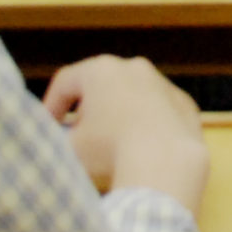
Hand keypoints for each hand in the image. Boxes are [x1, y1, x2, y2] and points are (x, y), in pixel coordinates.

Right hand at [43, 55, 208, 212]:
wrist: (166, 163)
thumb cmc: (110, 152)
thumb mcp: (68, 148)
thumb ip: (54, 140)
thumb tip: (52, 140)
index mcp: (101, 71)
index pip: (66, 81)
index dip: (51, 105)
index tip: (47, 128)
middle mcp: (133, 68)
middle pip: (99, 86)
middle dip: (85, 110)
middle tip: (77, 137)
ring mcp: (163, 84)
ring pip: (131, 97)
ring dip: (117, 117)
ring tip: (110, 147)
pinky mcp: (184, 104)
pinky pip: (158, 113)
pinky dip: (146, 127)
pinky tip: (140, 151)